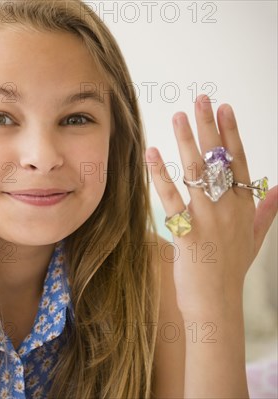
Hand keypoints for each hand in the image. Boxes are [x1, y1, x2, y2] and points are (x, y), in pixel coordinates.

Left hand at [147, 95, 276, 317]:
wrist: (217, 302)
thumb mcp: (254, 238)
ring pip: (198, 173)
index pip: (240, 161)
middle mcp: (229, 208)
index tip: (224, 108)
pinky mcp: (188, 233)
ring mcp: (209, 220)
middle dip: (210, 127)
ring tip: (178, 116)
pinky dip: (161, 174)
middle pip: (220, 160)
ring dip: (187, 142)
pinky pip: (173, 198)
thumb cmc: (231, 269)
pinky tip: (152, 153)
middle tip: (200, 99)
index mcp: (244, 206)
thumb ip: (265, 211)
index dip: (231, 133)